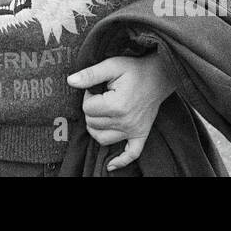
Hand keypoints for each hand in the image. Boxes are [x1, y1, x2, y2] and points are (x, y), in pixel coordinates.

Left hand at [67, 53, 175, 171]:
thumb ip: (90, 74)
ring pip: (102, 139)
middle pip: (92, 124)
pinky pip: (131, 154)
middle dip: (91, 110)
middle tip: (100, 96)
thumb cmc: (135, 70)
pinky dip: (120, 161)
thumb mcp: (112, 65)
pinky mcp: (141, 135)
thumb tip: (70, 81)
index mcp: (117, 105)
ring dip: (96, 128)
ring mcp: (134, 130)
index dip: (88, 96)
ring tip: (101, 114)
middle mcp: (125, 122)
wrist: (160, 75)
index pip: (87, 109)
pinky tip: (110, 165)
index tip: (96, 88)